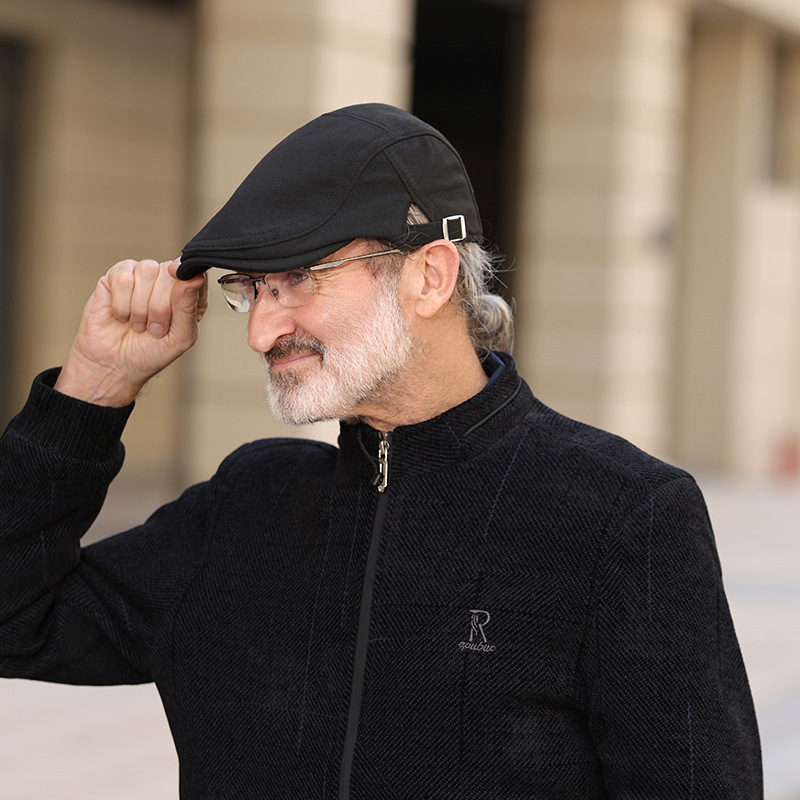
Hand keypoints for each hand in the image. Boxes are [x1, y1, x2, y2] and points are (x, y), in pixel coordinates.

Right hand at [55, 258, 207, 405]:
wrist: (114, 365)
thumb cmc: (151, 353)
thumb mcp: (181, 337)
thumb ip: (189, 306)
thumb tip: (195, 277)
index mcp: (189, 294)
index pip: (196, 273)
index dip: (186, 288)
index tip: (176, 306)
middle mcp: (166, 280)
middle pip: (170, 272)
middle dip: (160, 307)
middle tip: (154, 329)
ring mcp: (141, 275)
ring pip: (146, 271)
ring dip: (140, 307)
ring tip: (138, 324)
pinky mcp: (116, 276)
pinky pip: (123, 278)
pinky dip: (122, 304)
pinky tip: (122, 316)